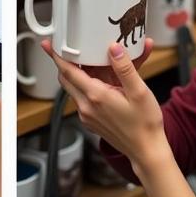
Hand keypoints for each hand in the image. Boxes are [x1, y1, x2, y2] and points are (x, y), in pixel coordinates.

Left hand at [43, 39, 165, 171]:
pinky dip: (85, 85)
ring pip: (73, 88)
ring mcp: (87, 115)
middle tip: (63, 47)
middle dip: (63, 62)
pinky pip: (82, 98)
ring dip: (76, 73)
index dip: (57, 56)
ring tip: (87, 60)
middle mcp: (86, 106)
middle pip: (66, 79)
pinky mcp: (91, 121)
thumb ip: (125, 68)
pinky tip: (100, 80)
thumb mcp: (139, 91)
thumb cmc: (145, 124)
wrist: (146, 152)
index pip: (68, 72)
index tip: (49, 44)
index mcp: (96, 96)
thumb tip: (114, 48)